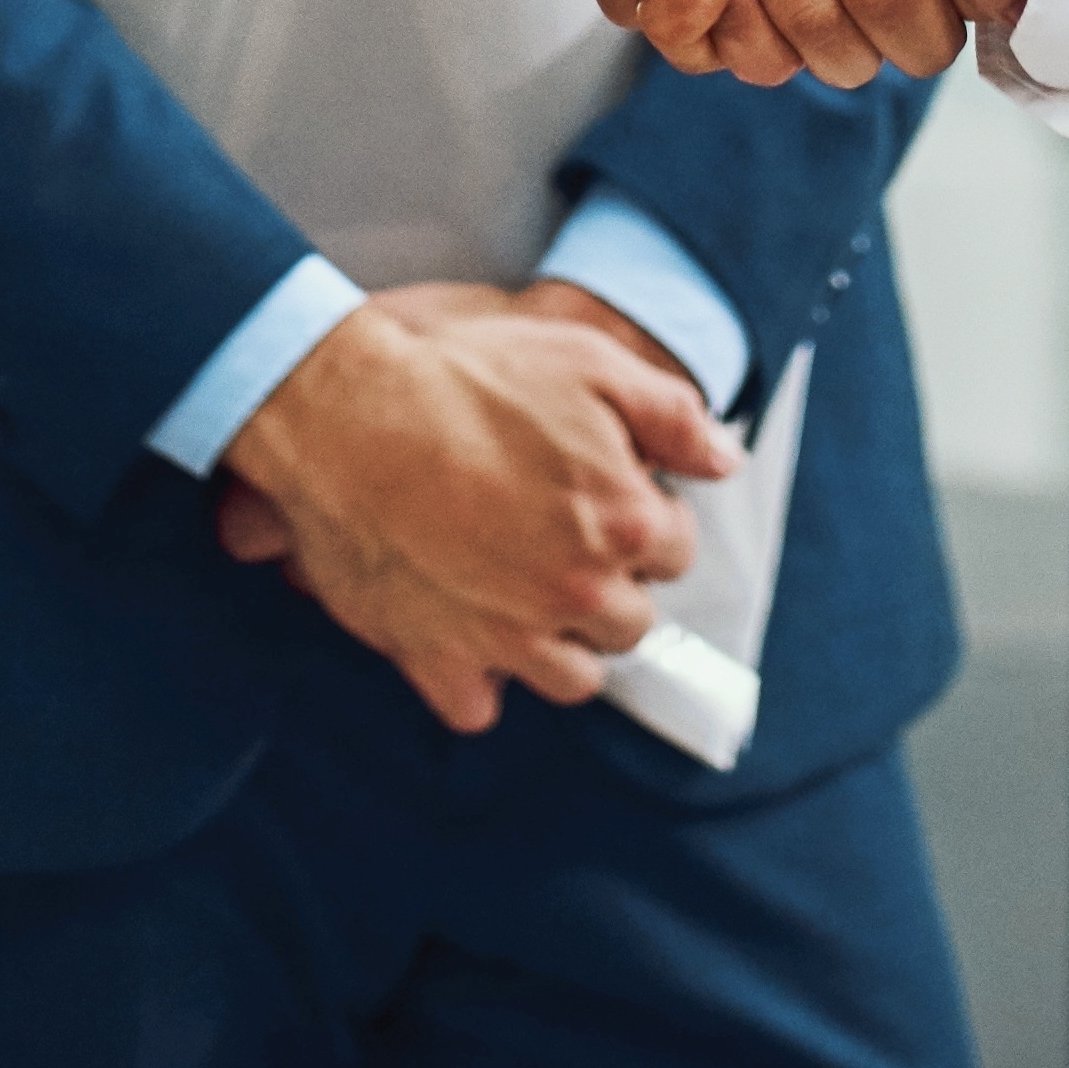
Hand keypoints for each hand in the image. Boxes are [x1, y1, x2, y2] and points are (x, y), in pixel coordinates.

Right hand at [210, 283, 729, 733]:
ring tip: (525, 593)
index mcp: (621, 521)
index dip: (642, 516)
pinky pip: (477, 706)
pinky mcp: (438, 659)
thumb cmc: (462, 378)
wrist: (345, 411)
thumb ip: (672, 414)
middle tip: (562, 541)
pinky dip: (476, 681)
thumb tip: (724, 459)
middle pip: (630, 622)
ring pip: (571, 677)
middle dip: (608, 584)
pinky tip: (466, 634)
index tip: (607, 496)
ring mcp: (508, 635)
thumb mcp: (587, 360)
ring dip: (560, 642)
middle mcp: (575, 592)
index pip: (674, 550)